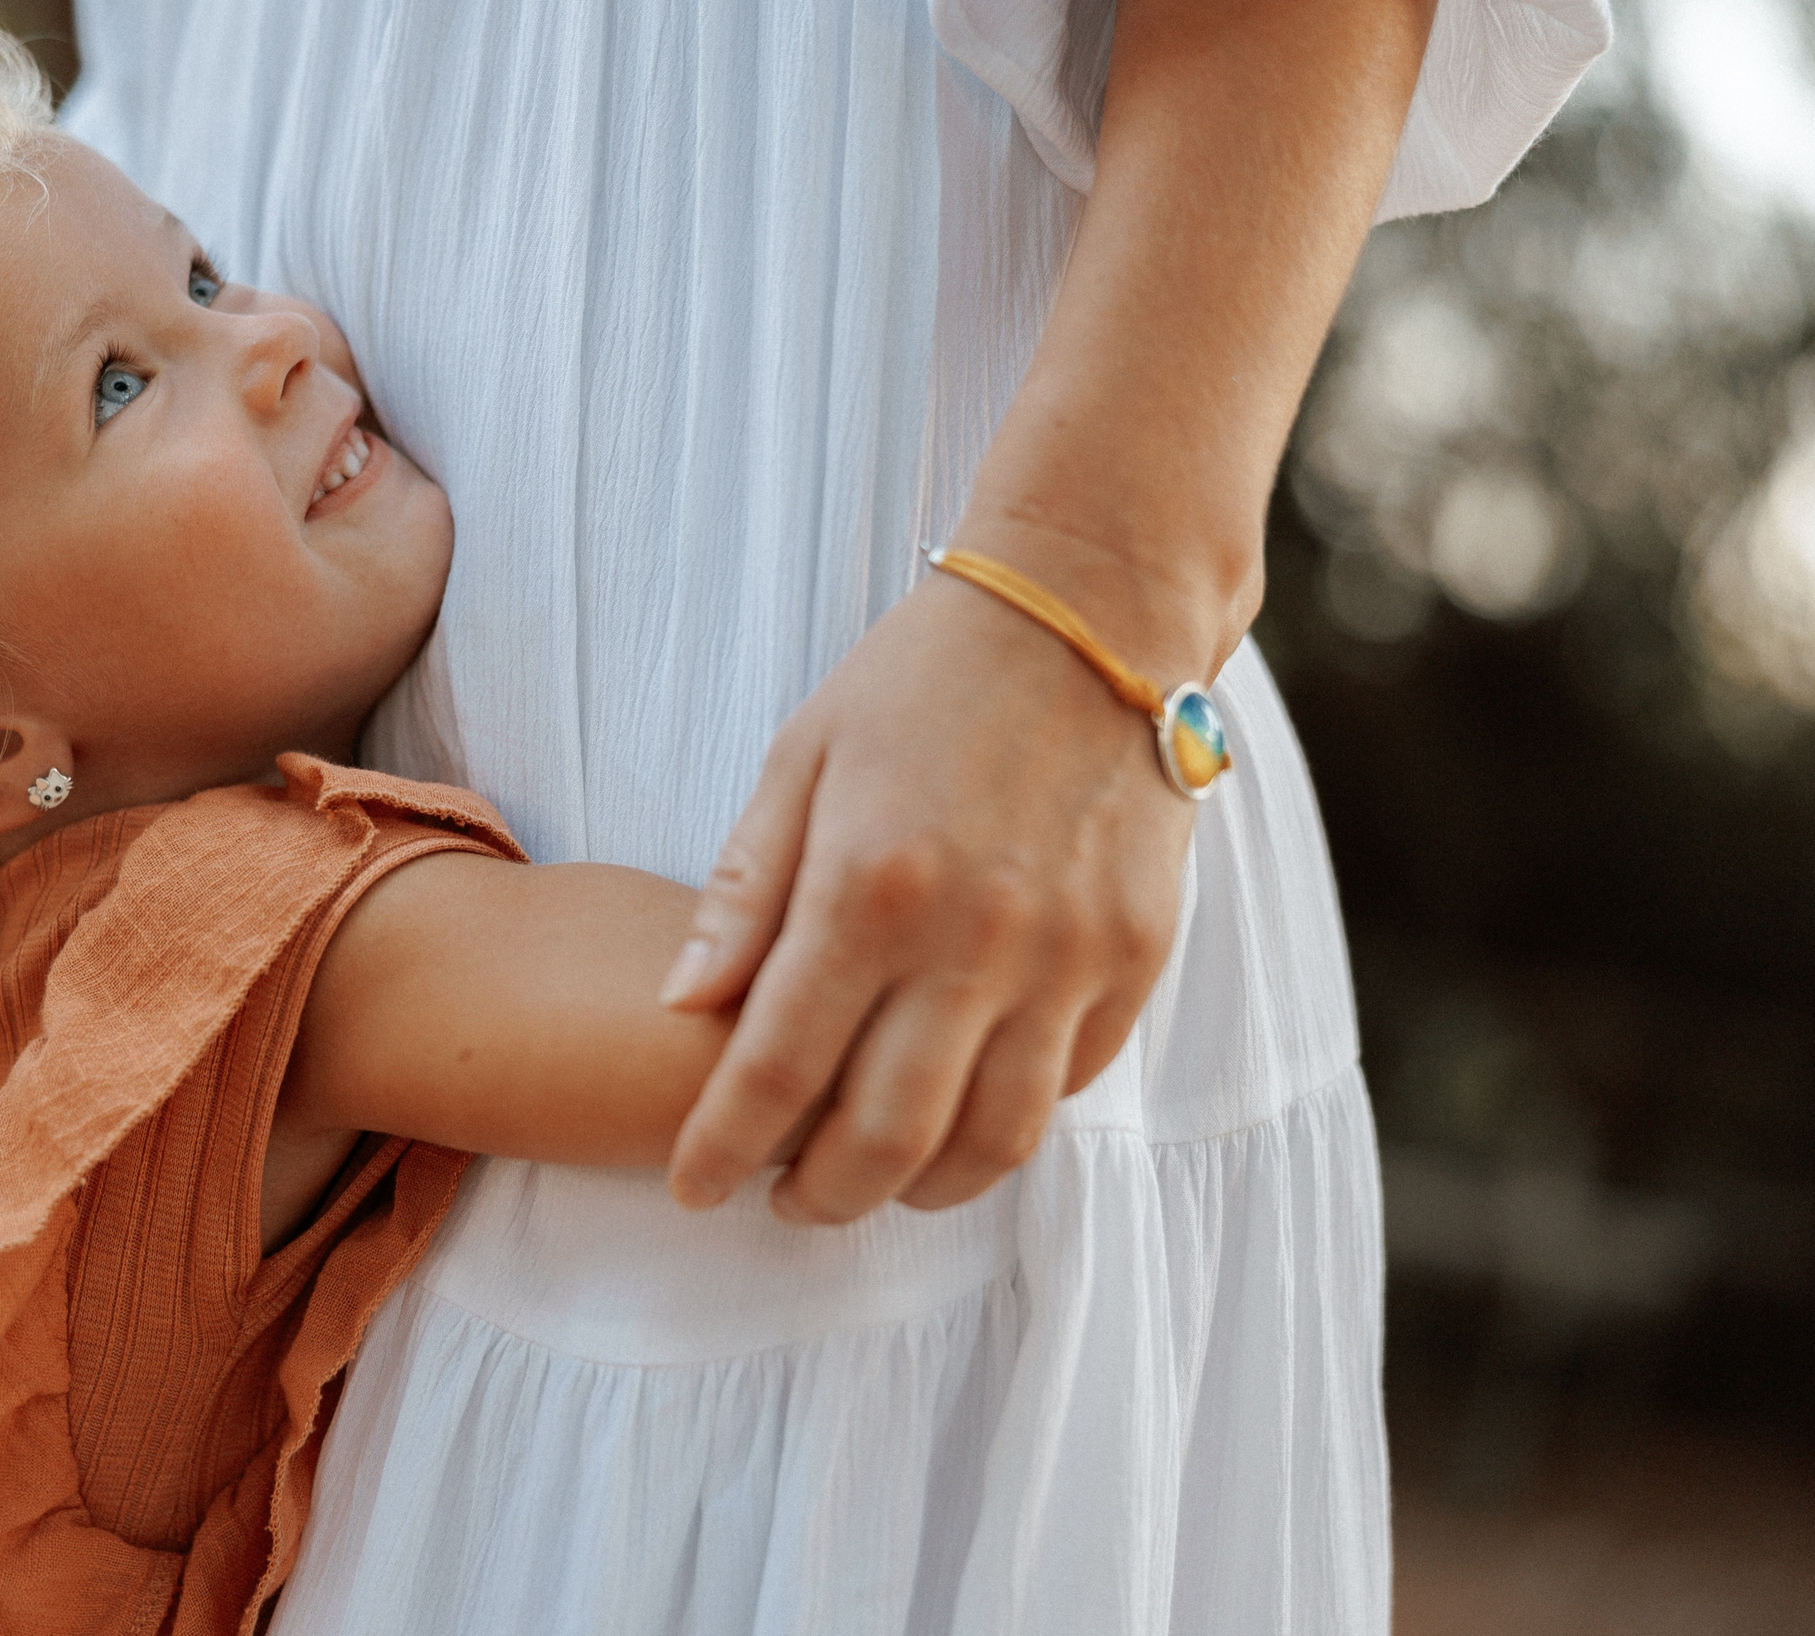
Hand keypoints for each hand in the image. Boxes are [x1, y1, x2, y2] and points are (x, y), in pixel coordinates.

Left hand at [661, 562, 1195, 1222]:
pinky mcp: (1136, 955)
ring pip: (993, 1141)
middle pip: (885, 1137)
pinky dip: (1008, 1122)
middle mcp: (971, 941)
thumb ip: (743, 893)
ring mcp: (1066, 956)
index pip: (773, 1070)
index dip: (722, 1148)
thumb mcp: (801, 759)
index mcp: (868, 889)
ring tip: (876, 1179)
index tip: (692, 1187)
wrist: (1093, 613)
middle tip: (785, 1201)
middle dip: (820, 1196)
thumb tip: (678, 1006)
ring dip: (922, 1188)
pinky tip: (962, 1113)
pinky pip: (1069, 1085)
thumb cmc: (923, 680)